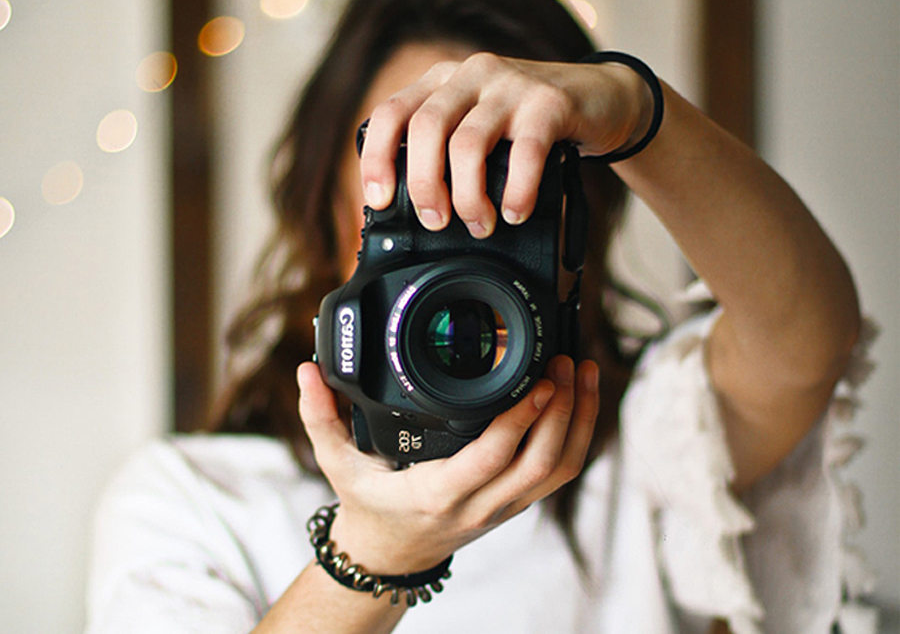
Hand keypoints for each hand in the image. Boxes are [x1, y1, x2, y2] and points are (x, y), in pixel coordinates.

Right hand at [297, 355, 599, 574]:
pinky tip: (581, 399)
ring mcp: (503, 506)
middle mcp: (479, 504)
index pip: (491, 458)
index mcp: (437, 492)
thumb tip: (307, 371)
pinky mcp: (516, 502)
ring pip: (560, 471)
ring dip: (580, 422)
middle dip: (563, 412)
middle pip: (542, 464)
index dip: (521, 420)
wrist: (389, 555)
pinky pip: (559, 474)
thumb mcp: (336, 463)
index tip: (539, 381)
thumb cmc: (368, 506)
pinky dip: (577, 436)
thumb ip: (319, 417)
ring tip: (585, 373)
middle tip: (568, 362)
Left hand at [359, 52, 649, 237]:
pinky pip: (524, 152)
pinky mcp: (550, 102)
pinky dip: (517, 192)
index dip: (377, 159)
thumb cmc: (529, 125)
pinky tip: (516, 212)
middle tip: (436, 221)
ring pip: (468, 143)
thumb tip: (416, 212)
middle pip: (425, 128)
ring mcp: (510, 86)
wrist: (600, 99)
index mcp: (442, 82)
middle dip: (424, 185)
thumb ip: (447, 153)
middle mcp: (470, 76)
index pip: (391, 113)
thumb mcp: (478, 129)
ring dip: (468, 197)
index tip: (380, 200)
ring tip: (480, 224)